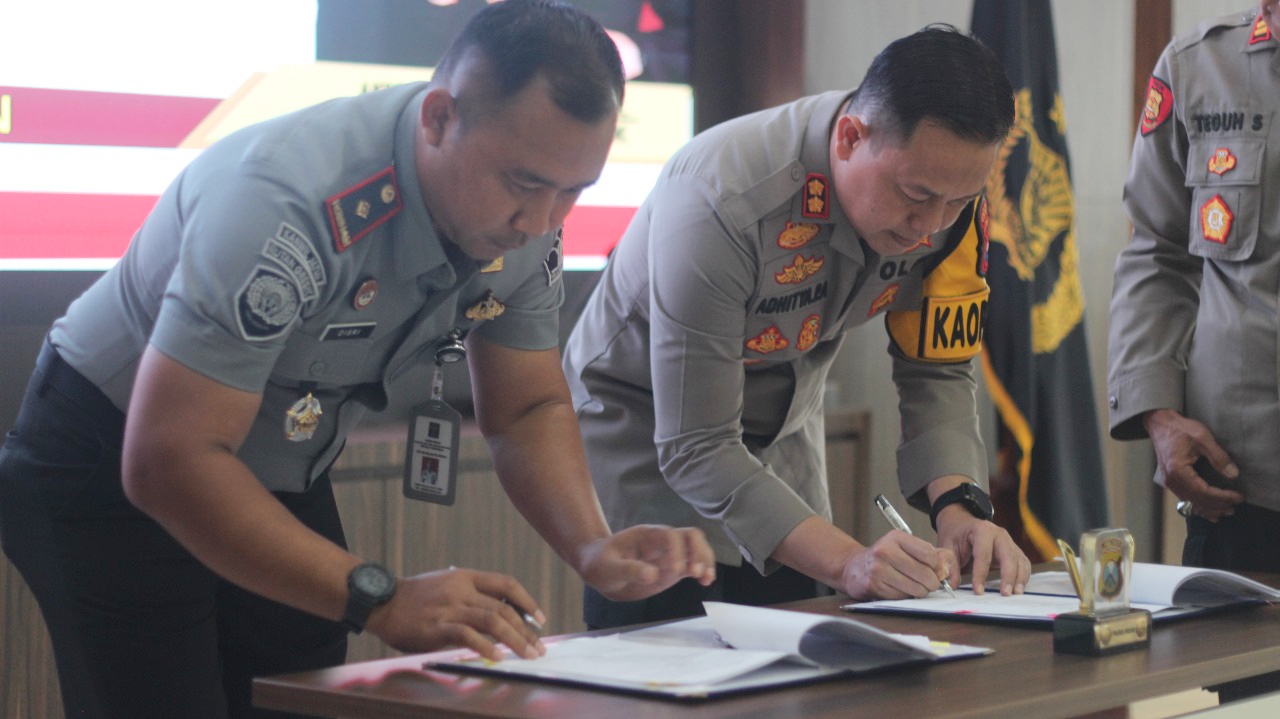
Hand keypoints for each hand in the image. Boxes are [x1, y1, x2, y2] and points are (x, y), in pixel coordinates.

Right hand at [366, 567, 544, 661]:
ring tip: (527, 654)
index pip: (506, 584)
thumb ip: (472, 593)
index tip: (540, 619)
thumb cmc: (416, 597)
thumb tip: (502, 610)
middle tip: (538, 647)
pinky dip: (486, 647)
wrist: (382, 602)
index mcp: (467, 577)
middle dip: (526, 629)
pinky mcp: (437, 627)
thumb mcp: (447, 583)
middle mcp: (461, 589)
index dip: (527, 601)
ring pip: (492, 621)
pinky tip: (498, 657)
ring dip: (515, 640)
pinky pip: (468, 636)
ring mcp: (450, 608)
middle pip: (503, 608)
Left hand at [577, 524, 715, 600]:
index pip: (671, 535)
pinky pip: (693, 564)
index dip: (676, 551)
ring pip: (697, 547)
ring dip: (705, 561)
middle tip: (695, 573)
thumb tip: (653, 574)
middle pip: (691, 536)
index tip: (673, 571)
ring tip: (706, 579)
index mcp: (646, 535)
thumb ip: (628, 570)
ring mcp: (670, 554)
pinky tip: (705, 582)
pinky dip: (703, 571)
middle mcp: (662, 542)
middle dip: (698, 552)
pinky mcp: (673, 568)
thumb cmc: (601, 564)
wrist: (599, 570)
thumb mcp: (608, 568)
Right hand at [840, 531, 955, 600]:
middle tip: (930, 584)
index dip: (938, 567)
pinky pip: (902, 597)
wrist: (855, 567)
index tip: (938, 572)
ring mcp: (878, 569)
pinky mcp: (874, 585)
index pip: (929, 554)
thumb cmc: (886, 558)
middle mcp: (885, 551)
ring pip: (915, 588)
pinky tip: (900, 589)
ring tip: (915, 587)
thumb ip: (929, 555)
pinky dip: (906, 596)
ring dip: (920, 592)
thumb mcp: (904, 547)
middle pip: (924, 573)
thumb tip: (946, 571)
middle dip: (932, 583)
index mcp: (896, 537)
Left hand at [934, 508, 1029, 594]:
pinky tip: (1018, 587)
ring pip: (1019, 560)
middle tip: (1005, 594)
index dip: (981, 574)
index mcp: (982, 530)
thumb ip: (950, 565)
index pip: (983, 555)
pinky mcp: (1014, 550)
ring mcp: (1009, 541)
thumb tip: (953, 584)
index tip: (978, 591)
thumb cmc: (956, 534)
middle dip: (1008, 576)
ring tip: (1015, 593)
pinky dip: (1023, 576)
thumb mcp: (947, 545)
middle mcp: (999, 534)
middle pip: (1008, 556)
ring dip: (1019, 578)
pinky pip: (1023, 563)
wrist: (963, 523)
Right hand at [1144, 409, 1242, 521]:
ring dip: (1208, 509)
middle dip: (1217, 506)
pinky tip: (1207, 511)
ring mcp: (1169, 481)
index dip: (1222, 497)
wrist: (1160, 424)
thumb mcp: (1203, 438)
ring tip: (1224, 512)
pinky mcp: (1170, 480)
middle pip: (1196, 500)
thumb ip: (1219, 457)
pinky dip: (1197, 506)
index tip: (1238, 497)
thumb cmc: (1181, 429)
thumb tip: (1233, 475)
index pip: (1203, 491)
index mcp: (1178, 470)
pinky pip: (1184, 499)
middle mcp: (1171, 480)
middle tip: (1235, 507)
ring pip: (1190, 503)